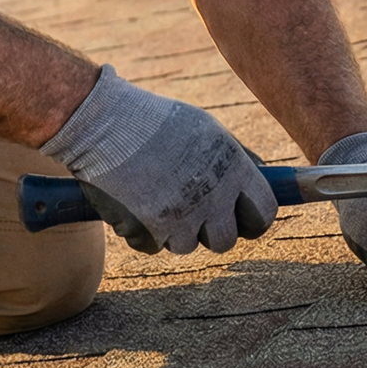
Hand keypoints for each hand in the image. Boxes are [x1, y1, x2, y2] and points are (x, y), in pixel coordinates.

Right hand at [41, 66, 276, 253]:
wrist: (101, 124)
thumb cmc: (155, 121)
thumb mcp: (206, 128)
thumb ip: (237, 157)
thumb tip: (264, 176)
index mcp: (232, 170)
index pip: (263, 214)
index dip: (253, 220)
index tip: (242, 219)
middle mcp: (211, 199)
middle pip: (225, 240)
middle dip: (210, 230)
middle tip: (192, 209)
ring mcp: (179, 220)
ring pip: (186, 245)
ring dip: (173, 228)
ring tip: (154, 192)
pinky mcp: (148, 233)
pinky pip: (153, 246)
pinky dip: (143, 230)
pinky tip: (133, 199)